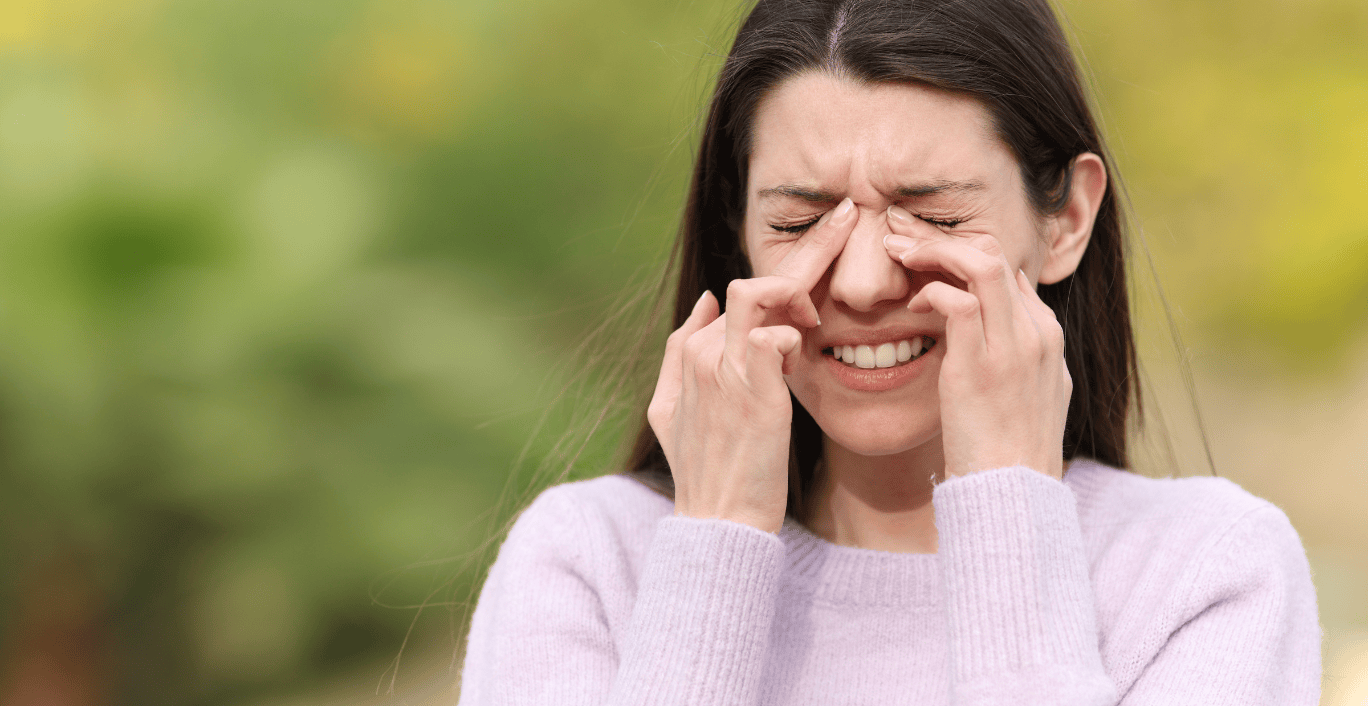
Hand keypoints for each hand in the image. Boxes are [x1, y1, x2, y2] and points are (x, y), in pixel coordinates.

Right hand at [647, 198, 856, 532]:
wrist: (718, 523)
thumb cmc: (708, 473)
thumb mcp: (673, 411)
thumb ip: (682, 351)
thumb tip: (708, 298)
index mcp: (693, 351)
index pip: (744, 293)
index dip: (788, 276)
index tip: (826, 251)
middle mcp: (703, 351)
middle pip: (756, 280)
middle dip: (811, 244)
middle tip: (851, 216)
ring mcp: (723, 368)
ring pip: (760, 293)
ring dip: (800, 288)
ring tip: (825, 310)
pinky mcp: (750, 388)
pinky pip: (774, 335)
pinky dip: (795, 336)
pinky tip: (809, 348)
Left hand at [882, 206, 1069, 480]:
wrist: (1015, 494)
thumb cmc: (1009, 451)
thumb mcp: (1030, 394)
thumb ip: (1017, 355)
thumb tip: (996, 326)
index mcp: (1046, 336)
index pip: (1007, 267)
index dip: (962, 253)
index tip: (925, 253)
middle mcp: (1036, 332)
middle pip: (995, 252)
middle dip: (943, 237)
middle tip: (901, 237)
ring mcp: (1012, 347)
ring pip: (980, 263)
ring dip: (933, 250)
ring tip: (899, 253)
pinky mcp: (980, 366)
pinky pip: (955, 302)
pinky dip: (929, 292)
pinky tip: (911, 306)